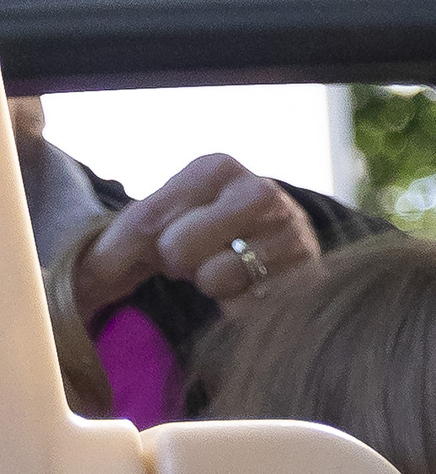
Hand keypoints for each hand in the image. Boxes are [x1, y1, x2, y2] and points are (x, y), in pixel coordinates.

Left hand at [72, 158, 317, 324]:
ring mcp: (291, 235)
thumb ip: (129, 234)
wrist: (288, 236)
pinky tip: (249, 288)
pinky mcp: (309, 278)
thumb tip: (88, 272)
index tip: (110, 265)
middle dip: (176, 262)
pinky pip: (245, 307)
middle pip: (177, 248)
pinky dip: (238, 305)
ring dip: (211, 284)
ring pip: (214, 279)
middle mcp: (259, 192)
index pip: (149, 216)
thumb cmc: (216, 222)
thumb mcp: (172, 213)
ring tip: (223, 270)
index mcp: (217, 167)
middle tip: (190, 258)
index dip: (125, 247)